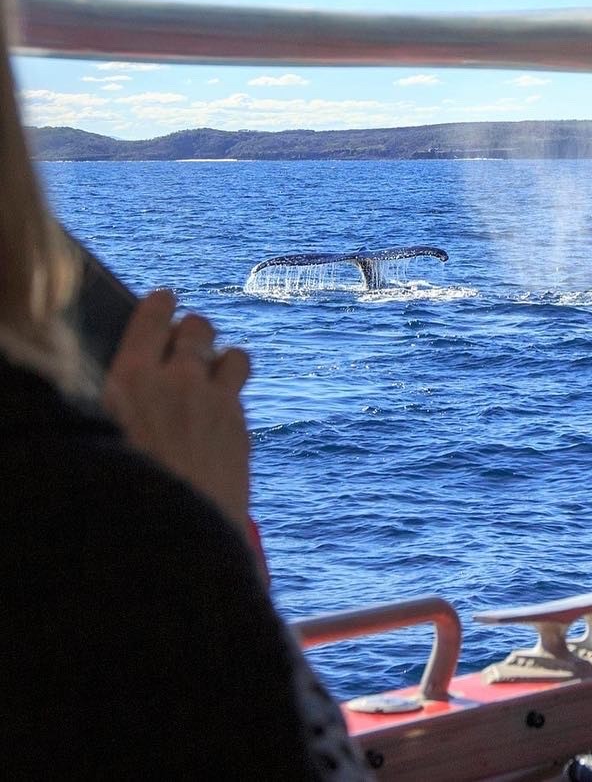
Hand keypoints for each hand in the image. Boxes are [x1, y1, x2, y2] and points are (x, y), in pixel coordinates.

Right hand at [101, 289, 251, 527]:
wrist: (167, 540)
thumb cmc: (121, 488)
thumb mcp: (101, 433)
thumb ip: (123, 397)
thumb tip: (138, 378)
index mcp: (130, 377)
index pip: (153, 315)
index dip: (161, 304)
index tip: (166, 300)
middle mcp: (179, 381)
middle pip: (198, 328)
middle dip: (194, 331)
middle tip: (190, 341)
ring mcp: (216, 403)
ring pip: (235, 356)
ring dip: (224, 359)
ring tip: (214, 375)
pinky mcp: (241, 429)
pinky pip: (240, 398)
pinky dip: (229, 401)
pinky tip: (216, 422)